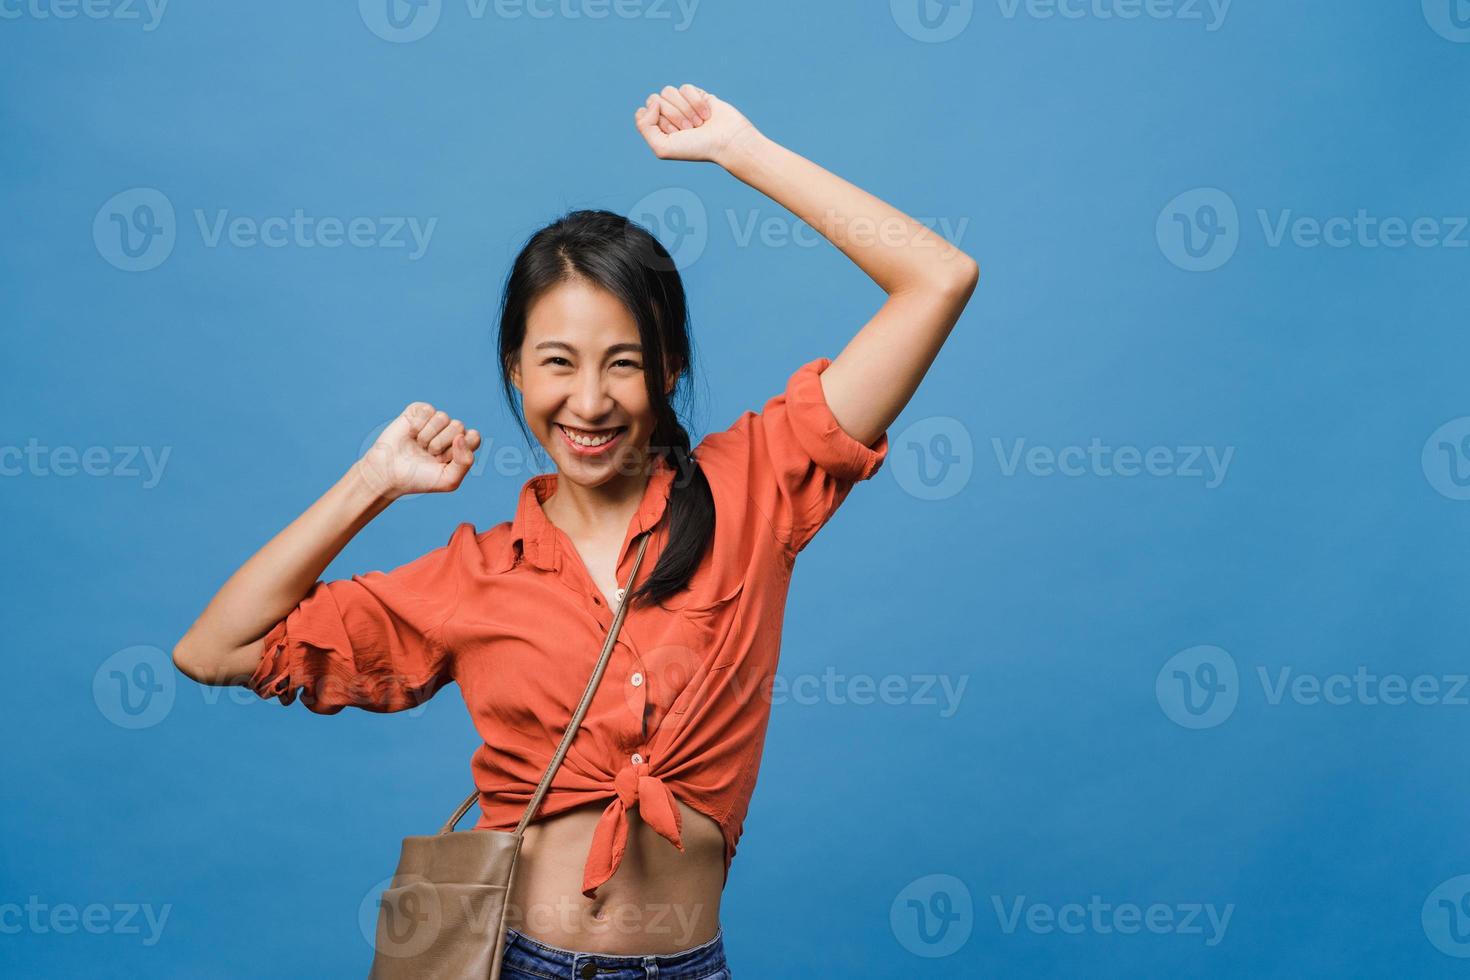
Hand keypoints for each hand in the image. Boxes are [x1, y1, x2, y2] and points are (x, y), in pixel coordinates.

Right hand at [356, 402, 480, 499]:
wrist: (389, 473)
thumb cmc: (420, 479)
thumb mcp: (448, 480)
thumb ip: (465, 462)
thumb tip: (461, 436)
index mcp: (461, 447)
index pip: (474, 437)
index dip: (460, 448)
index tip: (445, 460)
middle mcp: (450, 432)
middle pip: (458, 426)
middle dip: (441, 443)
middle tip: (429, 454)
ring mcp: (435, 421)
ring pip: (443, 417)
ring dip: (428, 436)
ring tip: (419, 445)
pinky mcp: (419, 412)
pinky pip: (427, 410)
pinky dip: (418, 425)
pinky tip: (411, 435)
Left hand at [634, 84, 758, 164]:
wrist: (726, 141)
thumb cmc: (696, 148)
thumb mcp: (662, 147)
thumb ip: (644, 126)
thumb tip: (652, 102)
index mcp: (657, 129)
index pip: (644, 112)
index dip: (659, 122)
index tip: (675, 135)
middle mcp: (667, 115)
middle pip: (655, 99)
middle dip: (673, 115)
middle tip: (690, 130)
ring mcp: (681, 104)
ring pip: (668, 91)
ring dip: (684, 109)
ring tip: (698, 123)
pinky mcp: (696, 94)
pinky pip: (685, 87)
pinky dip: (695, 102)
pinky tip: (706, 114)